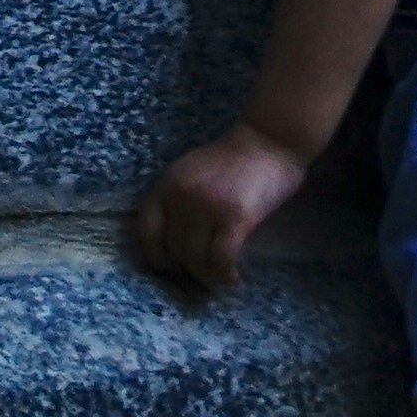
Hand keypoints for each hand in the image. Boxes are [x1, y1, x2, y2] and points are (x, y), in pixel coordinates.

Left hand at [127, 130, 308, 307]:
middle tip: (204, 273)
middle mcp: (181, 196)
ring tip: (220, 277)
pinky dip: (224, 275)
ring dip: (207, 276)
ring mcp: (207, 207)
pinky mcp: (235, 217)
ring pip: (196, 260)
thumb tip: (174, 245)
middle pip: (174, 250)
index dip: (156, 255)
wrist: (270, 140)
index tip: (170, 266)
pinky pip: (221, 260)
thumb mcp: (190, 173)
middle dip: (188, 268)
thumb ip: (177, 200)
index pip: (145, 231)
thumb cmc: (233, 160)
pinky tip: (232, 277)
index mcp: (166, 184)